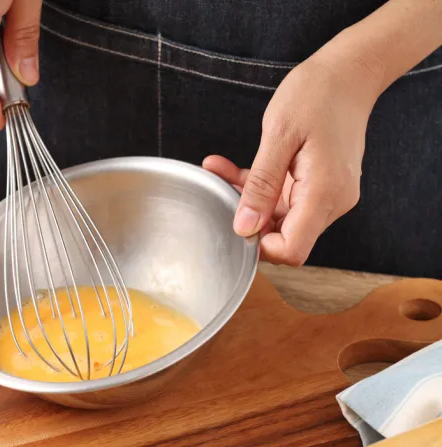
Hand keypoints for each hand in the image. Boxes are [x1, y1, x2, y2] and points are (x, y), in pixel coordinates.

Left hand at [203, 55, 380, 265]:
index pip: (292, 250)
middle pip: (285, 236)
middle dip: (248, 219)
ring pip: (280, 217)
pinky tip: (232, 169)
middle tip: (219, 191)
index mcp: (324, 193)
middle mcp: (332, 201)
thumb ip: (261, 186)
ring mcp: (329, 194)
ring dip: (249, 200)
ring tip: (220, 171)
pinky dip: (260, 188)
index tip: (235, 221)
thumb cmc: (317, 94)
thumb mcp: (278, 136)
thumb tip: (244, 227)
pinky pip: (285, 198)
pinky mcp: (321, 185)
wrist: (349, 72)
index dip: (260, 246)